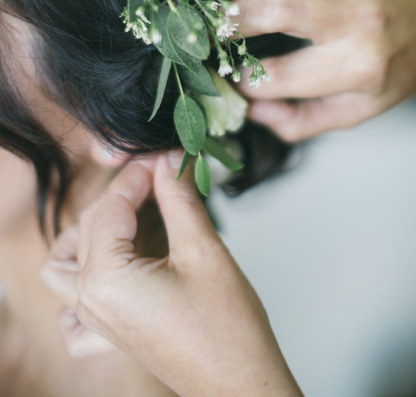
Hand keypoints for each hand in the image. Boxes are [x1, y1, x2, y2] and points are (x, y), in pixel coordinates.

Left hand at [40, 156, 300, 396]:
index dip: (140, 173)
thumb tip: (172, 160)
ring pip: (66, 264)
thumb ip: (180, 199)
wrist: (237, 378)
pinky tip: (119, 266)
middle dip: (127, 194)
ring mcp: (95, 321)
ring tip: (137, 214)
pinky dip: (83, 282)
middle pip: (90, 227)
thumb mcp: (204, 249)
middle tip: (167, 173)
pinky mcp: (108, 335)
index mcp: (106, 279)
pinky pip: (71, 307)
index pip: (111, 206)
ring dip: (93, 231)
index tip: (167, 153)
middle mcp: (89, 301)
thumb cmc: (226, 325)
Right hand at [230, 0, 415, 141]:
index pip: (280, 76)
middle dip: (237, 21)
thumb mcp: (352, 112)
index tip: (228, 75)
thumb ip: (300, 121)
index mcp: (356, 69)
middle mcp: (361, 23)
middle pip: (284, 10)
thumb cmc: (391, 73)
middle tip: (216, 29)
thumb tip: (252, 109)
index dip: (243, 80)